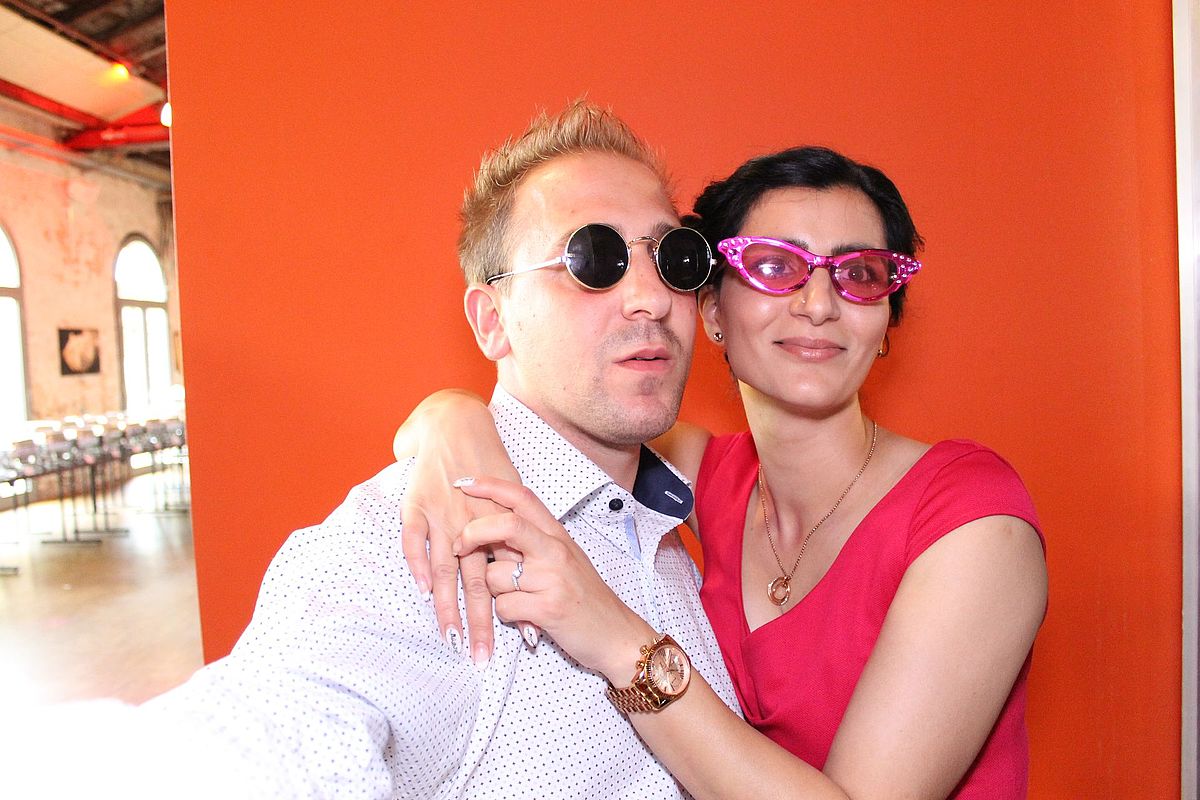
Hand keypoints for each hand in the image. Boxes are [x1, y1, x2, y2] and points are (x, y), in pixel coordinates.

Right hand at [394, 391, 524, 664]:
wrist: (457, 425)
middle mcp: (472, 524)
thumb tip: (530, 576)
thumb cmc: (489, 462)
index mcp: (500, 523)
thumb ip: (519, 535)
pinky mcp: (417, 505)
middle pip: (478, 582)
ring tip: (451, 638)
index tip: (530, 640)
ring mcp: (443, 516)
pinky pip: (415, 539)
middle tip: (482, 657)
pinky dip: (417, 563)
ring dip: (447, 606)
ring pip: (446, 568)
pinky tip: (423, 589)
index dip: (518, 606)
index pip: (511, 575)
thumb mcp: (513, 495)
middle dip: (480, 622)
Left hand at [453, 477, 655, 681]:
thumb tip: (488, 534)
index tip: (465, 482)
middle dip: (473, 532)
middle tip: (460, 546)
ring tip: (519, 598)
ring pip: (495, 574)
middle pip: (506, 525)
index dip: (490, 486)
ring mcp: (553, 579)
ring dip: (495, 591)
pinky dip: (507, 615)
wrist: (616, 633)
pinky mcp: (548, 608)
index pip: (522, 498)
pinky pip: (503, 606)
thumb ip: (529, 544)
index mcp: (557, 535)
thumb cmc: (584, 597)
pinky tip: (526, 617)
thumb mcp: (562, 560)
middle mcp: (555, 551)